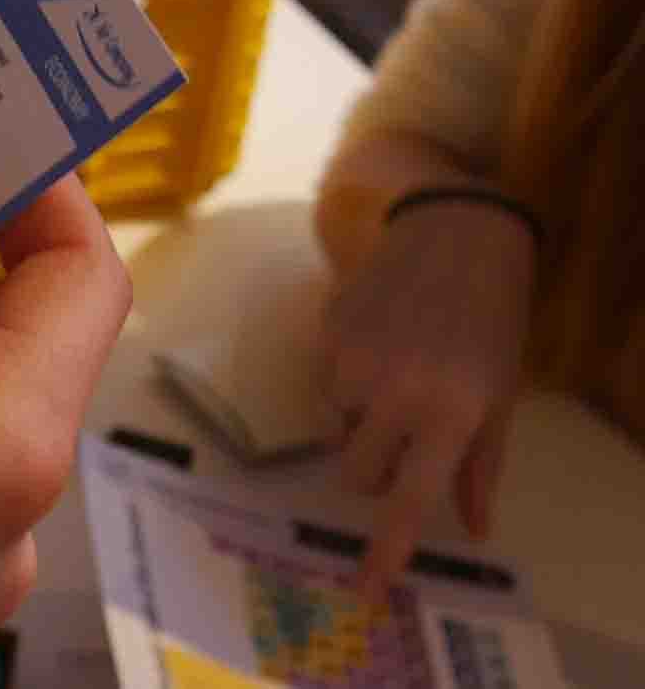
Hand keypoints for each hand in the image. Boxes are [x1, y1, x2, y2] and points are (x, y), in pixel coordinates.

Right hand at [320, 197, 535, 595]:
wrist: (455, 235)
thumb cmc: (490, 323)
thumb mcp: (499, 397)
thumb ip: (480, 467)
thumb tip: (473, 527)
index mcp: (450, 414)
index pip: (411, 499)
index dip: (387, 548)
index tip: (369, 587)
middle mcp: (397, 394)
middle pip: (357, 473)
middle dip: (374, 469)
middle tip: (404, 438)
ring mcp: (354, 363)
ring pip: (336, 430)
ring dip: (359, 423)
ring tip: (393, 377)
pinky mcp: (326, 336)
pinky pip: (324, 387)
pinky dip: (345, 384)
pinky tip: (376, 347)